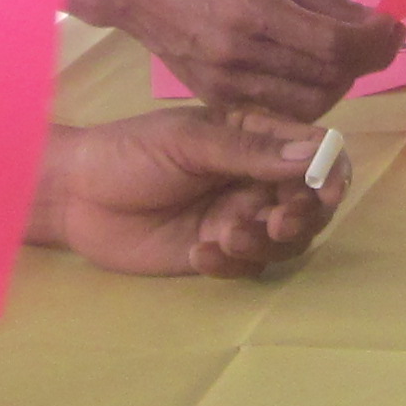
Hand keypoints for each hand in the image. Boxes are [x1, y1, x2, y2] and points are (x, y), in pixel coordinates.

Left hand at [37, 109, 346, 279]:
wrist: (75, 197)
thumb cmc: (129, 153)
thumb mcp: (188, 142)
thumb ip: (249, 151)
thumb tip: (313, 154)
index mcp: (256, 139)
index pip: (314, 153)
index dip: (330, 173)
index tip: (326, 190)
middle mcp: (256, 179)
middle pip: (310, 203)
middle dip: (302, 216)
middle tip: (276, 222)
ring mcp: (240, 218)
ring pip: (285, 241)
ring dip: (266, 242)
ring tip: (225, 236)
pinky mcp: (220, 253)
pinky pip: (248, 267)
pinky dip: (233, 264)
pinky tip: (201, 255)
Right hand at [74, 0, 397, 116]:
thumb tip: (369, 21)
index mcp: (253, 13)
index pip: (334, 46)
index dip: (375, 43)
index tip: (394, 28)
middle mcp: (240, 57)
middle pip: (328, 80)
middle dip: (366, 62)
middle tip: (378, 40)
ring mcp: (227, 85)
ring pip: (309, 105)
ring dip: (340, 83)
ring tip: (344, 56)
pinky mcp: (218, 100)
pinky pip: (279, 110)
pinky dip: (307, 94)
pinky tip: (310, 70)